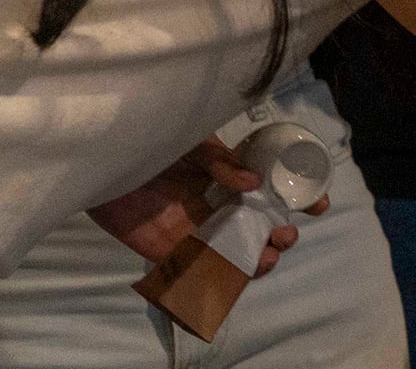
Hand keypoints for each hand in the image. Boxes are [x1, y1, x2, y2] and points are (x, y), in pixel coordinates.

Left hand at [87, 138, 328, 275]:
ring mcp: (190, 228)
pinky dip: (217, 276)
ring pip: (231, 250)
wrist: (97, 158)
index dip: (295, 198)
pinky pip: (194, 268)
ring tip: (268, 258)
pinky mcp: (163, 250)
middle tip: (286, 236)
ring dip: (255, 257)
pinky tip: (233, 275)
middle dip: (279, 234)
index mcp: (224, 174)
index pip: (268, 189)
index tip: (318, 204)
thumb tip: (252, 182)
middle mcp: (212, 202)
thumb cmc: (148, 141)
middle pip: (254, 225)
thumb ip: (220, 160)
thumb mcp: (191, 140)